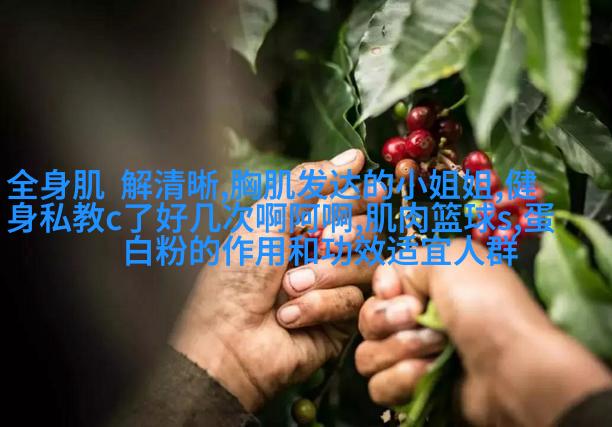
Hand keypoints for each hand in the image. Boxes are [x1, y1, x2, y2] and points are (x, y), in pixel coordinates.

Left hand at [170, 149, 382, 410]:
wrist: (227, 339)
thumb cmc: (238, 276)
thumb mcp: (267, 218)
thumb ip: (309, 183)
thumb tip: (355, 156)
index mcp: (306, 226)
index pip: (351, 203)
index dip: (364, 197)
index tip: (373, 191)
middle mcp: (326, 254)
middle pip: (370, 231)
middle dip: (347, 233)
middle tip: (323, 240)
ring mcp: (337, 288)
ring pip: (368, 265)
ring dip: (328, 273)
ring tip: (290, 287)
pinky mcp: (345, 322)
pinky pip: (356, 301)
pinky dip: (322, 305)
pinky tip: (290, 316)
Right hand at [357, 239, 611, 426]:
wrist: (513, 368)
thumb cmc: (484, 305)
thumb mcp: (450, 256)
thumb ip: (406, 258)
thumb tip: (387, 289)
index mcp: (429, 284)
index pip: (379, 287)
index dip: (384, 291)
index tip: (399, 294)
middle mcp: (419, 319)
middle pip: (368, 320)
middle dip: (388, 320)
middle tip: (417, 319)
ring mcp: (415, 357)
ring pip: (367, 356)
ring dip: (397, 351)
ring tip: (434, 352)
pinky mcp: (415, 390)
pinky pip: (378, 386)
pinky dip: (400, 381)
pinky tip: (427, 375)